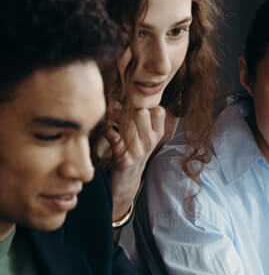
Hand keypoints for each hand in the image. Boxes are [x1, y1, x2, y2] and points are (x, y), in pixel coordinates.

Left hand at [105, 106, 165, 220]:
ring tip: (108, 113)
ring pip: (127, 123)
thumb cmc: (132, 152)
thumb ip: (143, 118)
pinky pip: (113, 136)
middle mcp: (150, 142)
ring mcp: (138, 151)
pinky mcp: (124, 159)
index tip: (130, 100)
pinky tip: (103, 128)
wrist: (126, 180)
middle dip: (126, 106)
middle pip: (142, 113)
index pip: (158, 111)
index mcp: (157, 134)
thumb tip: (129, 94)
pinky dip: (105, 129)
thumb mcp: (144, 136)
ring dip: (113, 115)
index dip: (144, 103)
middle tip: (115, 104)